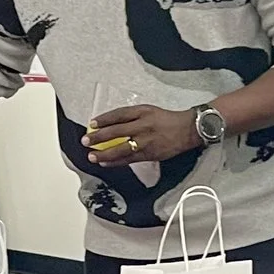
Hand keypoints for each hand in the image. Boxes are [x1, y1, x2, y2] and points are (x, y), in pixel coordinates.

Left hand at [85, 105, 202, 167]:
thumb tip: (110, 124)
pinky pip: (129, 159)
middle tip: (86, 141)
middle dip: (99, 137)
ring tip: (92, 156)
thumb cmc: (166, 120)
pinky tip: (105, 163)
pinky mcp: (150, 154)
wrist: (187, 130)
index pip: (119, 115)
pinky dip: (116, 162)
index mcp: (143, 112)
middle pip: (117, 131)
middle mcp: (143, 126)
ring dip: (105, 153)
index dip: (104, 119)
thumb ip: (131, 116)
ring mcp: (146, 142)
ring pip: (121, 149)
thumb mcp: (149, 111)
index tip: (92, 123)